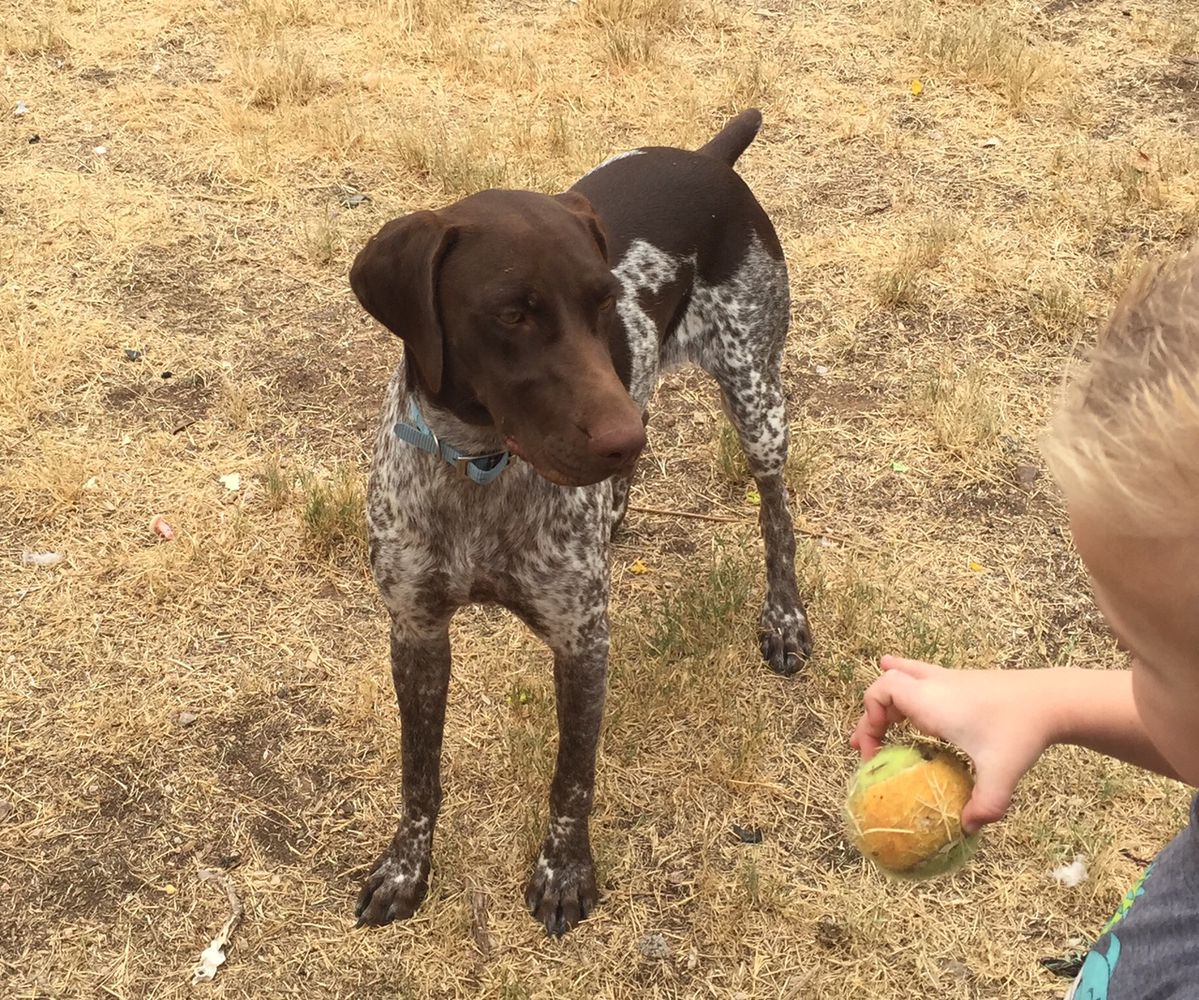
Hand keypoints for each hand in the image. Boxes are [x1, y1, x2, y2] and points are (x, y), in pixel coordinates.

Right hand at [850, 656, 1060, 831]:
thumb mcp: (1001, 773)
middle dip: (872, 715)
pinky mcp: (965, 682)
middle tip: (867, 746)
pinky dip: (911, 689)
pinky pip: (924, 679)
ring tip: (881, 719)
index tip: (874, 753)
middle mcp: (934, 685)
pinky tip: (916, 700)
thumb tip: (967, 829)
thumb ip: (984, 805)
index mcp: (931, 702)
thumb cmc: (1021, 731)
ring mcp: (950, 680)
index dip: (868, 721)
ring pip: (905, 676)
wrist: (1053, 699)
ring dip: (889, 699)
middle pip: (886, 684)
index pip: (880, 694)